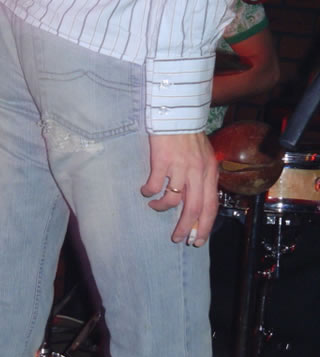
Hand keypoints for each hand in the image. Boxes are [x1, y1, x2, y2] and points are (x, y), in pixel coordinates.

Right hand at [140, 132, 218, 246]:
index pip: (211, 206)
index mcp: (210, 173)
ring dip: (162, 208)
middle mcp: (198, 172)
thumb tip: (193, 201)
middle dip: (186, 227)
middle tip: (177, 238)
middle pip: (194, 208)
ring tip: (155, 206)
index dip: (205, 226)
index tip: (197, 240)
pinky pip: (155, 186)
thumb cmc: (188, 137)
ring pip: (173, 200)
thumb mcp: (203, 158)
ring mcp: (180, 167)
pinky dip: (149, 192)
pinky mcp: (162, 161)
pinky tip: (146, 190)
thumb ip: (201, 178)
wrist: (177, 115)